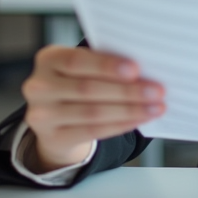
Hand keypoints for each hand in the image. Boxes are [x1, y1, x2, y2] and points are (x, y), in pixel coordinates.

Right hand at [21, 45, 165, 171]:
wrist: (54, 117)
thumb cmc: (77, 82)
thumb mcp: (83, 67)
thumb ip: (104, 64)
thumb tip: (145, 68)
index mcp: (48, 59)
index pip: (77, 61)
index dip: (107, 65)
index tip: (136, 69)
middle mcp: (39, 86)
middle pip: (88, 88)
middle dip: (128, 90)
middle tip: (157, 90)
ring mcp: (42, 115)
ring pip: (93, 112)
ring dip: (130, 109)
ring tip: (155, 106)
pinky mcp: (52, 137)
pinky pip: (92, 131)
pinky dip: (120, 124)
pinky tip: (139, 119)